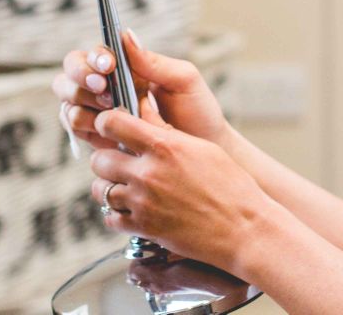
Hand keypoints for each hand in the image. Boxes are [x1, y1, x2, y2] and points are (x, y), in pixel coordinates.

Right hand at [51, 29, 230, 151]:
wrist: (203, 155)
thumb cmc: (197, 113)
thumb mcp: (183, 81)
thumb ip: (153, 61)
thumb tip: (126, 35)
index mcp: (126, 68)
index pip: (95, 54)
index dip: (95, 57)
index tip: (109, 66)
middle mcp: (107, 87)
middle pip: (70, 73)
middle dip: (81, 78)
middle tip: (104, 90)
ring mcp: (99, 112)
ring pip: (68, 100)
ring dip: (82, 103)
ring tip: (110, 111)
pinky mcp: (97, 137)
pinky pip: (74, 128)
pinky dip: (83, 126)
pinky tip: (105, 129)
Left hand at [89, 103, 267, 274]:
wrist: (243, 228)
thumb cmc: (231, 185)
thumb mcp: (201, 147)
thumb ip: (166, 131)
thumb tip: (144, 112)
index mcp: (164, 146)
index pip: (112, 124)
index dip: (107, 122)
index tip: (111, 126)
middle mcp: (148, 173)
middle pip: (99, 159)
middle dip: (105, 158)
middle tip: (118, 161)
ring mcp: (143, 203)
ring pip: (101, 189)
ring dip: (109, 186)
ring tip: (124, 186)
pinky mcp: (144, 228)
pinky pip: (111, 218)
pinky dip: (116, 213)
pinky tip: (131, 208)